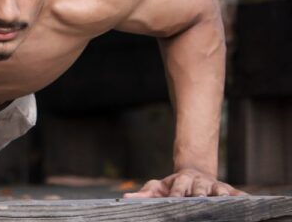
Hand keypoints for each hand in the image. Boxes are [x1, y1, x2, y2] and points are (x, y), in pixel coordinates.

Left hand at [123, 168, 247, 197]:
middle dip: (200, 193)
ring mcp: (214, 186)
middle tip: (200, 198)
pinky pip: (237, 194)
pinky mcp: (228, 191)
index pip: (178, 188)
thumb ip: (146, 193)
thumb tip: (127, 197)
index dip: (176, 193)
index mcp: (182, 181)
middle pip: (200, 188)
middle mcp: (199, 183)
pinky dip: (242, 197)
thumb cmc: (173, 185)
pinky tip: (249, 201)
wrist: (193, 174)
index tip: (174, 199)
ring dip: (221, 193)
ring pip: (218, 189)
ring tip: (225, 199)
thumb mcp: (159, 187)